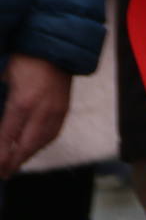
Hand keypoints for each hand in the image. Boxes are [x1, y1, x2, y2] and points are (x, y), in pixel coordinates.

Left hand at [0, 53, 72, 176]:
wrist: (57, 46)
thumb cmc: (25, 59)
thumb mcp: (4, 77)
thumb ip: (1, 100)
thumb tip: (0, 124)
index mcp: (22, 103)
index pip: (6, 138)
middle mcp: (41, 110)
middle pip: (25, 146)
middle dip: (12, 162)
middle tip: (2, 174)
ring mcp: (56, 110)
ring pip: (41, 142)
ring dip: (27, 156)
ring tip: (15, 165)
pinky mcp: (65, 108)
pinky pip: (53, 133)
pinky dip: (42, 145)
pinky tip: (33, 148)